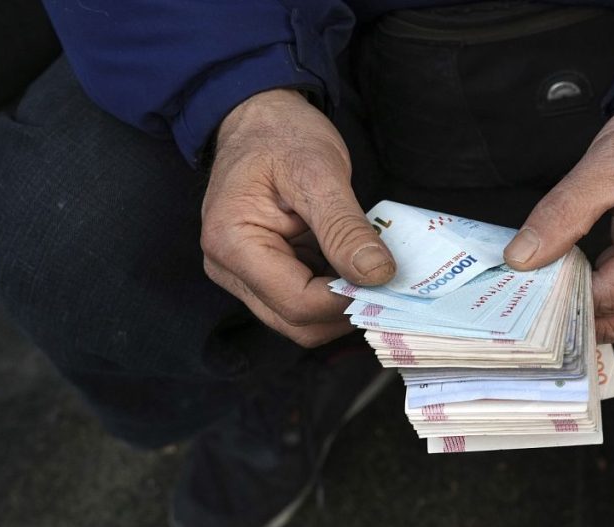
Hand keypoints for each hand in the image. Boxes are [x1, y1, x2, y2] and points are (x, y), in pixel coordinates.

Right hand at [201, 89, 395, 347]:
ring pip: (300, 320)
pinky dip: (332, 292)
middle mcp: (227, 270)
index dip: (345, 300)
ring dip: (340, 303)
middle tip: (385, 279)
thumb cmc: (282, 134)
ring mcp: (241, 276)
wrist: (260, 116)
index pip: (297, 303)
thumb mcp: (319, 171)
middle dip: (344, 309)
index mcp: (232, 244)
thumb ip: (345, 227)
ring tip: (368, 267)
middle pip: (295, 323)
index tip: (385, 278)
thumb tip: (377, 275)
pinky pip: (300, 301)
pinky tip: (351, 264)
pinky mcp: (260, 274)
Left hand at [504, 98, 613, 342]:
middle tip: (519, 296)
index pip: (613, 297)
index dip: (563, 295)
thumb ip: (561, 215)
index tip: (519, 288)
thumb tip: (521, 258)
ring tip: (537, 284)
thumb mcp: (604, 167)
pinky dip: (593, 287)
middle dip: (570, 308)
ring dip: (580, 301)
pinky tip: (564, 275)